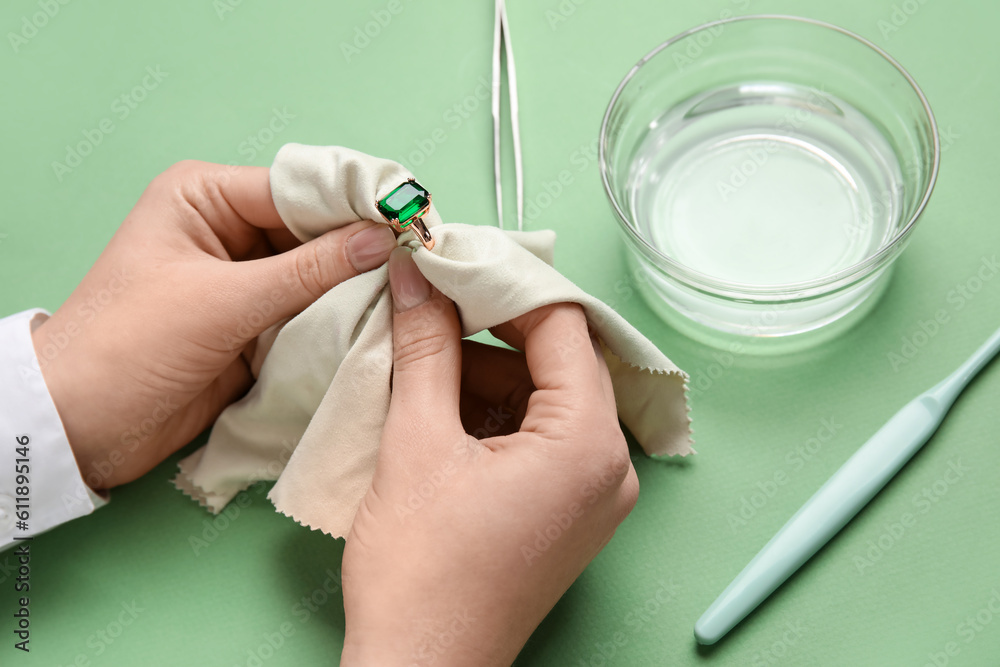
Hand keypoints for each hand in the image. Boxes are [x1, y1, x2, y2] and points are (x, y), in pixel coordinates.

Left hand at [32, 160, 396, 488]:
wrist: (84, 428)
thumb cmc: (128, 347)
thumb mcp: (224, 302)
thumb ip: (309, 271)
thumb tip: (380, 239)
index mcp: (204, 197)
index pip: (297, 187)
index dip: (354, 202)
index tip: (412, 217)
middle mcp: (225, 229)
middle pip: (313, 228)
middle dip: (361, 246)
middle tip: (420, 258)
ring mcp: (242, 279)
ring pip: (317, 271)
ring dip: (354, 286)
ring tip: (409, 291)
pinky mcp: (252, 323)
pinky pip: (308, 311)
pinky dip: (338, 319)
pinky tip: (377, 322)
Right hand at [340, 248, 638, 665]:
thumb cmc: (421, 575)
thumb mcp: (416, 443)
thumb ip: (425, 348)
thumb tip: (420, 279)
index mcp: (589, 445)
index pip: (561, 326)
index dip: (503, 285)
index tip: (455, 259)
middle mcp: (609, 467)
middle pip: (558, 360)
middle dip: (492, 327)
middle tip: (433, 300)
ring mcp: (592, 494)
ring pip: (545, 396)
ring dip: (486, 369)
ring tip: (422, 352)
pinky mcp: (565, 511)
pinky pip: (539, 435)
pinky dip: (493, 410)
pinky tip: (439, 399)